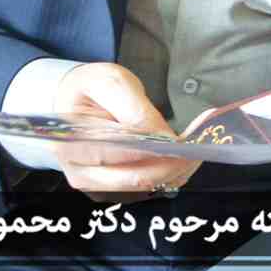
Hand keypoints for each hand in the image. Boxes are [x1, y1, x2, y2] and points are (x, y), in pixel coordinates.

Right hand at [51, 62, 200, 200]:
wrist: (70, 101)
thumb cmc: (89, 89)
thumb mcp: (110, 82)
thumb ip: (135, 109)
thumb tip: (162, 138)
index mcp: (72, 141)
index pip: (121, 153)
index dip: (157, 149)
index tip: (186, 141)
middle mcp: (78, 170)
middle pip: (134, 178)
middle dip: (172, 165)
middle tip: (199, 149)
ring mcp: (93, 183)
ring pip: (142, 187)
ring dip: (173, 172)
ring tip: (194, 151)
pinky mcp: (107, 188)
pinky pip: (142, 188)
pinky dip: (166, 175)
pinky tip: (181, 159)